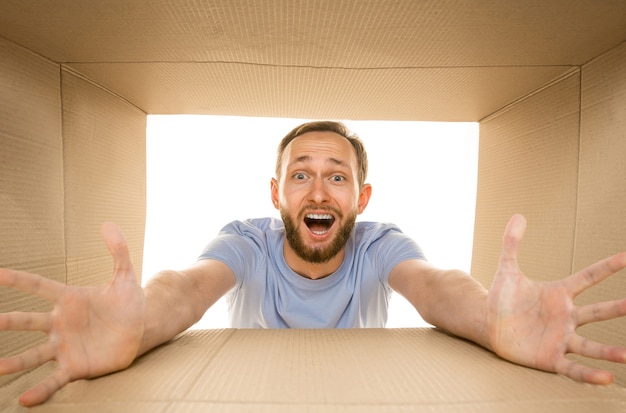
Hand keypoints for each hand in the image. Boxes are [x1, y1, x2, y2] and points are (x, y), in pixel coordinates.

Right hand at [0, 223, 144, 405]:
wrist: (141, 328)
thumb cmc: (129, 302)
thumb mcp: (125, 275)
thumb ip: (118, 250)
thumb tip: (107, 224)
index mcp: (69, 299)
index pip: (39, 286)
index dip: (18, 280)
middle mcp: (61, 323)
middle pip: (28, 322)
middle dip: (8, 322)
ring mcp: (66, 346)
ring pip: (34, 354)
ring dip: (14, 362)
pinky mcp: (76, 366)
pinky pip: (54, 380)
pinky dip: (40, 390)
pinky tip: (23, 400)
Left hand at [487, 214, 625, 383]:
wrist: (488, 324)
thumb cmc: (502, 298)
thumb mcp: (507, 269)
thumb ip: (512, 243)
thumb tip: (519, 215)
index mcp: (559, 294)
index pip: (588, 277)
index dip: (607, 267)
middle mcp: (566, 316)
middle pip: (598, 312)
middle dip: (619, 308)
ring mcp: (561, 338)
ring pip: (591, 345)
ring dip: (610, 351)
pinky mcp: (550, 358)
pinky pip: (573, 367)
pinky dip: (589, 374)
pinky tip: (607, 377)